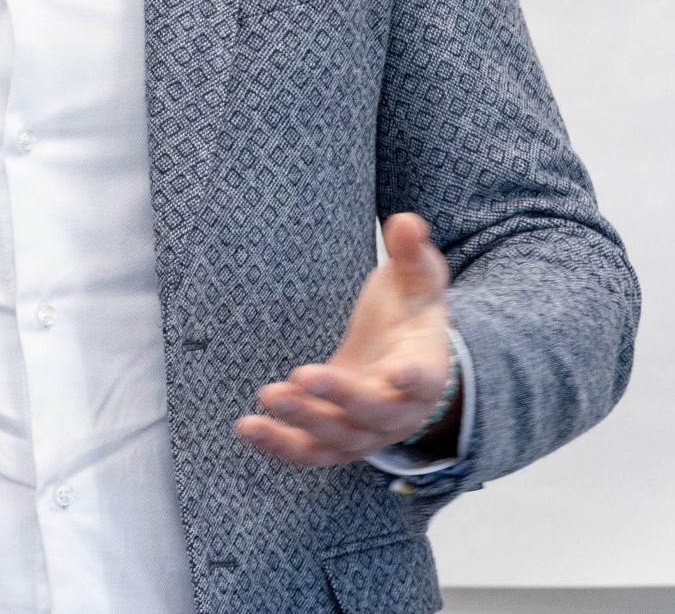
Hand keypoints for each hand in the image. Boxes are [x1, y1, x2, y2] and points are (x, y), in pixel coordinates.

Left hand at [235, 212, 456, 467]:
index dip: (412, 378)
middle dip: (338, 398)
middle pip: (373, 413)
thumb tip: (405, 222)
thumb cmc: (409, 313)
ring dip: (301, 423)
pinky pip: (310, 452)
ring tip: (266, 397)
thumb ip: (412, 253)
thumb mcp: (417, 279)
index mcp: (426, 369)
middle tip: (300, 376)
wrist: (402, 358)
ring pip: (337, 440)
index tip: (397, 372)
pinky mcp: (337, 442)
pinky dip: (280, 445)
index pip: (423, 378)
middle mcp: (400, 411)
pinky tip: (247, 428)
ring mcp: (368, 432)